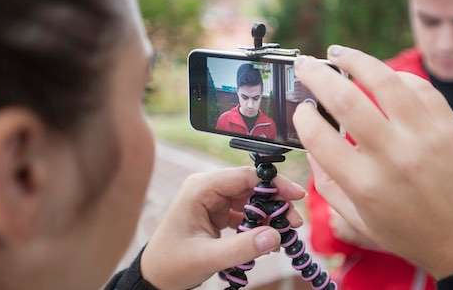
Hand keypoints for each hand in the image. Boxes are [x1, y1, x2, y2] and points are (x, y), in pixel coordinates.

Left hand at [140, 167, 305, 289]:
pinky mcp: (217, 213)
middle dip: (275, 202)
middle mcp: (207, 188)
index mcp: (200, 188)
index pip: (244, 176)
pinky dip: (259, 224)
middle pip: (251, 186)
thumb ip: (241, 247)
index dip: (273, 183)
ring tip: (287, 232)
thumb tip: (275, 235)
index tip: (297, 195)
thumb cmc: (171, 264)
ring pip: (251, 199)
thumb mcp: (207, 257)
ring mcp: (212, 200)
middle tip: (295, 222)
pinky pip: (245, 212)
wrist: (155, 277)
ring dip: (269, 214)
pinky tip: (270, 238)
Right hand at [292, 46, 452, 278]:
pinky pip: (419, 86)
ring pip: (384, 80)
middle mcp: (393, 157)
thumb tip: (311, 143)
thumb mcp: (358, 220)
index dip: (302, 116)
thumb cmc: (409, 234)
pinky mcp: (449, 126)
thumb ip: (327, 184)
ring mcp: (425, 137)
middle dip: (316, 75)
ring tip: (338, 54)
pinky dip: (396, 75)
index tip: (301, 109)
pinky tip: (381, 75)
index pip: (318, 137)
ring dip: (355, 60)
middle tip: (304, 65)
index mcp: (365, 185)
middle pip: (344, 100)